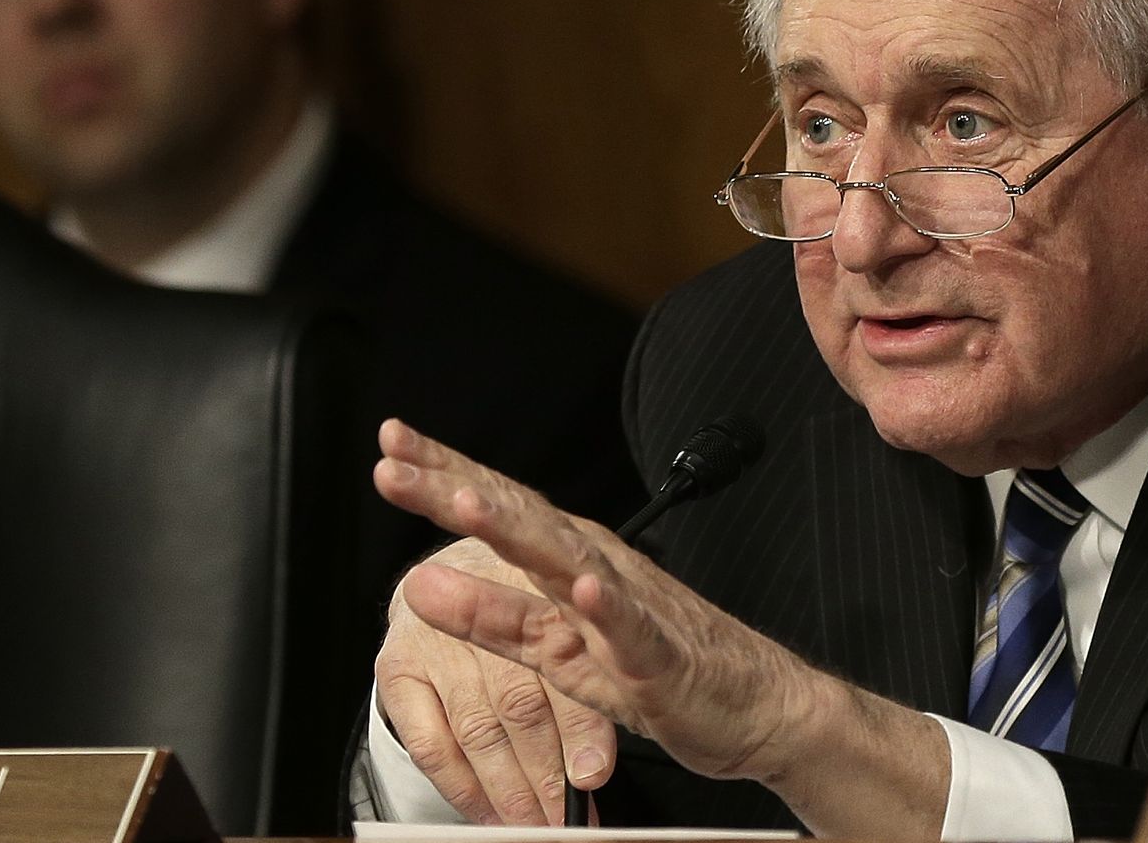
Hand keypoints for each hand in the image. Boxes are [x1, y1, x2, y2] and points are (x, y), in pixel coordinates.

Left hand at [373, 418, 949, 835]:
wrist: (758, 703)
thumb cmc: (659, 667)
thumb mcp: (554, 649)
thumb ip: (490, 616)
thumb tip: (418, 583)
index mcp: (569, 561)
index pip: (497, 506)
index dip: (442, 474)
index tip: (389, 445)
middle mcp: (594, 568)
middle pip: (516, 518)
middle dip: (454, 487)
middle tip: (395, 459)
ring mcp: (628, 608)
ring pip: (566, 561)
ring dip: (517, 531)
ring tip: (467, 505)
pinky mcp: (658, 655)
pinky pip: (631, 628)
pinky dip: (607, 606)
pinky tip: (582, 586)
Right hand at [376, 537, 614, 824]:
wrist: (454, 571)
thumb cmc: (527, 609)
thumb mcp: (566, 625)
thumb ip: (585, 679)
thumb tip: (594, 769)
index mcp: (537, 593)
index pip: (563, 668)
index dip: (580, 726)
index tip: (594, 775)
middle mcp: (482, 611)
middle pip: (518, 704)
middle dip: (546, 773)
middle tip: (565, 819)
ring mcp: (433, 643)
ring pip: (476, 729)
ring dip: (508, 789)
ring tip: (534, 826)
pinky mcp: (397, 671)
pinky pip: (429, 744)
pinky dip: (461, 787)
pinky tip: (486, 813)